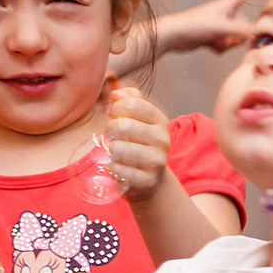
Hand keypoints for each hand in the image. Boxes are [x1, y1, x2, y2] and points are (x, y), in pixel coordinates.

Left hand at [100, 81, 174, 202]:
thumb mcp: (137, 117)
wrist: (149, 177)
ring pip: (120, 149)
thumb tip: (117, 92)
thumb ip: (130, 98)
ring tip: (113, 151)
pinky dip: (112, 167)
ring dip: (110, 149)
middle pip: (123, 125)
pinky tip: (115, 166)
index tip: (114, 115)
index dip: (116, 108)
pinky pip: (120, 170)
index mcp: (160, 120)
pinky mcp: (148, 180)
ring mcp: (157, 161)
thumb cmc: (137, 142)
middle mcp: (162, 139)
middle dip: (110, 130)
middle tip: (111, 135)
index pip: (132, 103)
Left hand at [130, 0, 263, 63]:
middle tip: (233, 38)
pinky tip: (212, 46)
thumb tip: (257, 34)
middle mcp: (225, 14)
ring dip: (230, 42)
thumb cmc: (194, 24)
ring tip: (218, 41)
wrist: (173, 36)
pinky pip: (227, 45)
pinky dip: (222, 47)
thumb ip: (241, 31)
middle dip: (241, 34)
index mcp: (227, 5)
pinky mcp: (213, 36)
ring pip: (237, 37)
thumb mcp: (222, 26)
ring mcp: (219, 26)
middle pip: (245, 24)